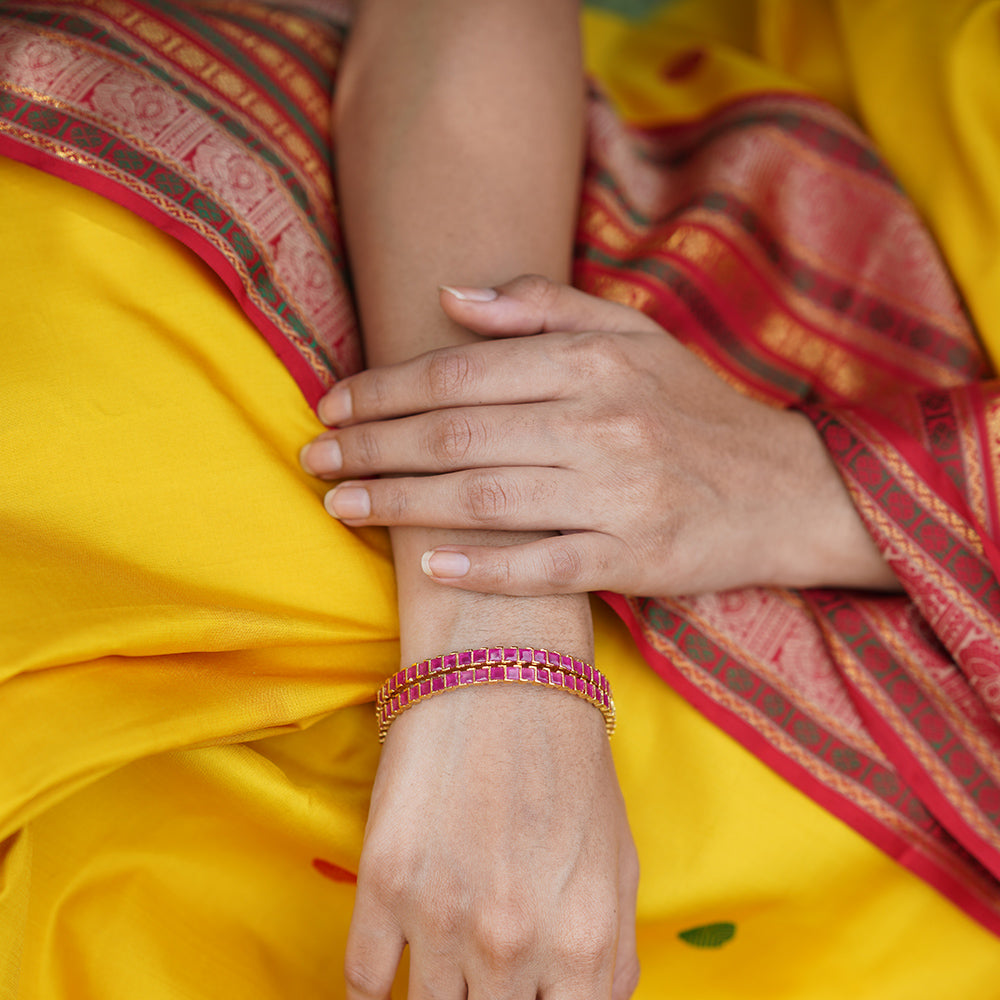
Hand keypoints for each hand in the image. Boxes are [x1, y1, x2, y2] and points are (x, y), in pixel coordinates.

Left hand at [301, 275, 897, 595]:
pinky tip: (426, 567)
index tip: (333, 403)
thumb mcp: (635, 335)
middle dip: (373, 446)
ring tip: (340, 503)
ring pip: (485, 499)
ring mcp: (619, 495)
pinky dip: (483, 569)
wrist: (788, 487)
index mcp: (594, 363)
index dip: (387, 388)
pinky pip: (545, 567)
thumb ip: (545, 308)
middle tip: (312, 457)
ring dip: (401, 503)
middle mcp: (601, 423)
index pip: (464, 371)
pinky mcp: (636, 558)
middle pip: (458, 434)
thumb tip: (452, 296)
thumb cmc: (696, 408)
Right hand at [345, 683, 639, 999]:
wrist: (503, 673)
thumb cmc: (567, 765)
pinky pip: (362, 985)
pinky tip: (382, 988)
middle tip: (480, 983)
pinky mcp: (384, 883)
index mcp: (585, 945)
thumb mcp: (617, 868)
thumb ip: (608, 960)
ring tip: (442, 973)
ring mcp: (443, 917)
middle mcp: (514, 944)